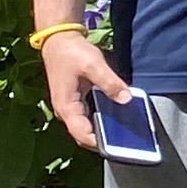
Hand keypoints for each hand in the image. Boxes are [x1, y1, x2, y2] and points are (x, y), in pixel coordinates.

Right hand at [39, 31, 125, 153]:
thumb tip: (127, 99)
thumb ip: (110, 82)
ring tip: (125, 135)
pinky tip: (117, 119)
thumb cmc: (73, 52)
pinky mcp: (75, 102)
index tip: (120, 146)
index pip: (82, 134)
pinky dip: (101, 121)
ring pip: (86, 127)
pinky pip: (88, 118)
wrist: (58, 41)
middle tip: (128, 143)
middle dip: (104, 141)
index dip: (100, 143)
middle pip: (84, 135)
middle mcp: (66, 111)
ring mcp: (69, 108)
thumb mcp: (94, 64)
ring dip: (103, 132)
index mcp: (67, 106)